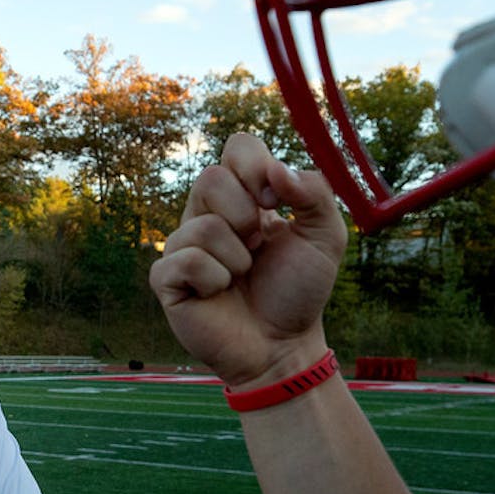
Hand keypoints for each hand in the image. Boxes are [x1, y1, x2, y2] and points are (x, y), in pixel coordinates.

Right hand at [149, 133, 347, 389]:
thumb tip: (276, 170)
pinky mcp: (168, 280)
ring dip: (237, 257)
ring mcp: (185, 246)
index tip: (275, 200)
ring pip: (202, 225)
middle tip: (258, 245)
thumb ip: (315, 192)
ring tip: (242, 277)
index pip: (237, 147)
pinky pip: (185, 261)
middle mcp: (209, 214)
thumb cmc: (299, 292)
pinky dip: (214, 280)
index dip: (254, 166)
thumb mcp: (326, 237)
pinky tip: (219, 294)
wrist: (283, 346)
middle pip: (210, 178)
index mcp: (245, 196)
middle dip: (245, 214)